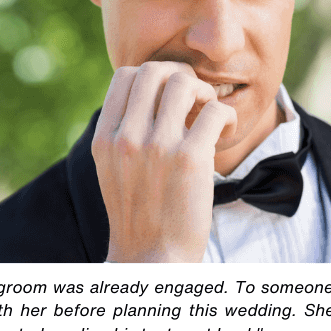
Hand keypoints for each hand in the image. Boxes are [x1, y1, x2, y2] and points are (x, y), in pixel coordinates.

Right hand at [92, 61, 236, 262]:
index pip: (125, 75)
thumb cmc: (140, 214)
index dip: (153, 75)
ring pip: (184, 83)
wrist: (152, 259)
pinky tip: (224, 131)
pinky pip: (215, 111)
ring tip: (209, 112)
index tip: (169, 95)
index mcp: (105, 138)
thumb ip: (125, 132)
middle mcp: (126, 138)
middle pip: (154, 70)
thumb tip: (152, 94)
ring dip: (204, 91)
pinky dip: (226, 115)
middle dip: (181, 76)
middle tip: (195, 98)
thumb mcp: (114, 169)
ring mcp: (157, 147)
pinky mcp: (191, 160)